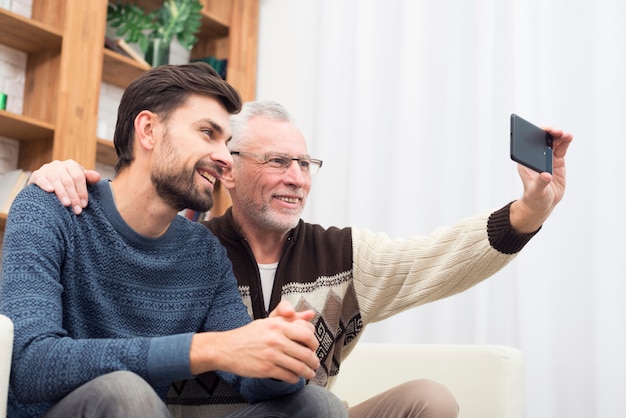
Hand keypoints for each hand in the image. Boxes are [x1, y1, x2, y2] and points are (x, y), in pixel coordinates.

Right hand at [27, 160, 99, 214]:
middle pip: (68, 180)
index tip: (84, 204)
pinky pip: (41, 178)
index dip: (82, 191)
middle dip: (73, 196)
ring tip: (66, 204)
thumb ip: (89, 179)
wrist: (47, 184)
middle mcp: (58, 165)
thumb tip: (97, 176)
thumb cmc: (68, 184)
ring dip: (62, 192)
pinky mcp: (36, 175)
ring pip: (55, 179)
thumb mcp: (80, 181)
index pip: (78, 177)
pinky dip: (45, 184)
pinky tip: (50, 191)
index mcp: (71, 165)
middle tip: (77, 209)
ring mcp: (46, 169)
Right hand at [190, 301, 319, 382]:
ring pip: (299, 367)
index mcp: (278, 326)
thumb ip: (289, 318)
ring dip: (307, 372)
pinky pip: (288, 376)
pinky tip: (294, 377)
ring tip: (309, 373)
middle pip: (306, 353)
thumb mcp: (268, 321)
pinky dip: (295, 378)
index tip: (314, 347)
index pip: (306, 333)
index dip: (315, 343)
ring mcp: (271, 355)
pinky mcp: (266, 369)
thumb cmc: (247, 335)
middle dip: (314, 361)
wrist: (226, 348)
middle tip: (315, 364)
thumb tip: (309, 315)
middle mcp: (276, 339)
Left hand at [510, 127, 572, 232]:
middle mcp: (536, 157)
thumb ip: (540, 183)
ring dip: (559, 136)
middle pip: (542, 140)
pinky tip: (568, 137)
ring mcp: (547, 158)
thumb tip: (546, 175)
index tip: (542, 132)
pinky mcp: (557, 162)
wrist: (543, 203)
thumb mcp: (536, 191)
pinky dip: (565, 142)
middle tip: (556, 132)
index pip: (528, 143)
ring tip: (566, 135)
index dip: (535, 135)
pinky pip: (561, 149)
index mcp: (526, 161)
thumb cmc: (535, 197)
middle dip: (549, 133)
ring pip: (553, 143)